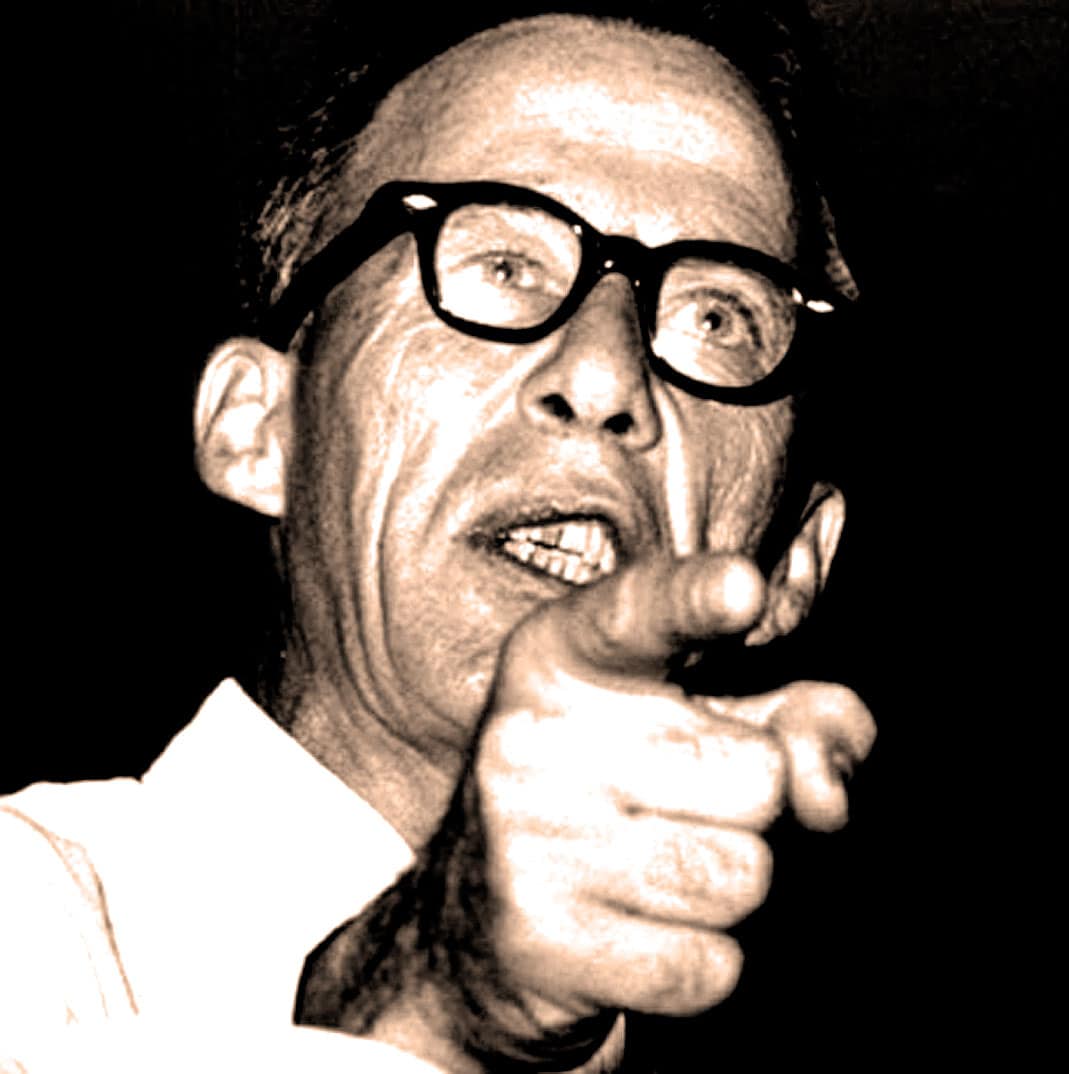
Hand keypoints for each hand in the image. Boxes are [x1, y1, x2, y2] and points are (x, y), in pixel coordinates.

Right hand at [475, 553, 874, 1028]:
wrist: (475, 917)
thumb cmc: (611, 792)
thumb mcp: (696, 725)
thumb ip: (794, 720)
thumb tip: (828, 791)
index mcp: (563, 657)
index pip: (641, 615)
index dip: (696, 600)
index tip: (742, 588)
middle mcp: (533, 735)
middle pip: (757, 778)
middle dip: (749, 809)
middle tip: (672, 808)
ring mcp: (526, 838)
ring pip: (741, 878)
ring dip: (725, 889)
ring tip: (648, 869)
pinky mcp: (539, 941)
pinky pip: (708, 967)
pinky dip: (697, 964)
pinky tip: (633, 934)